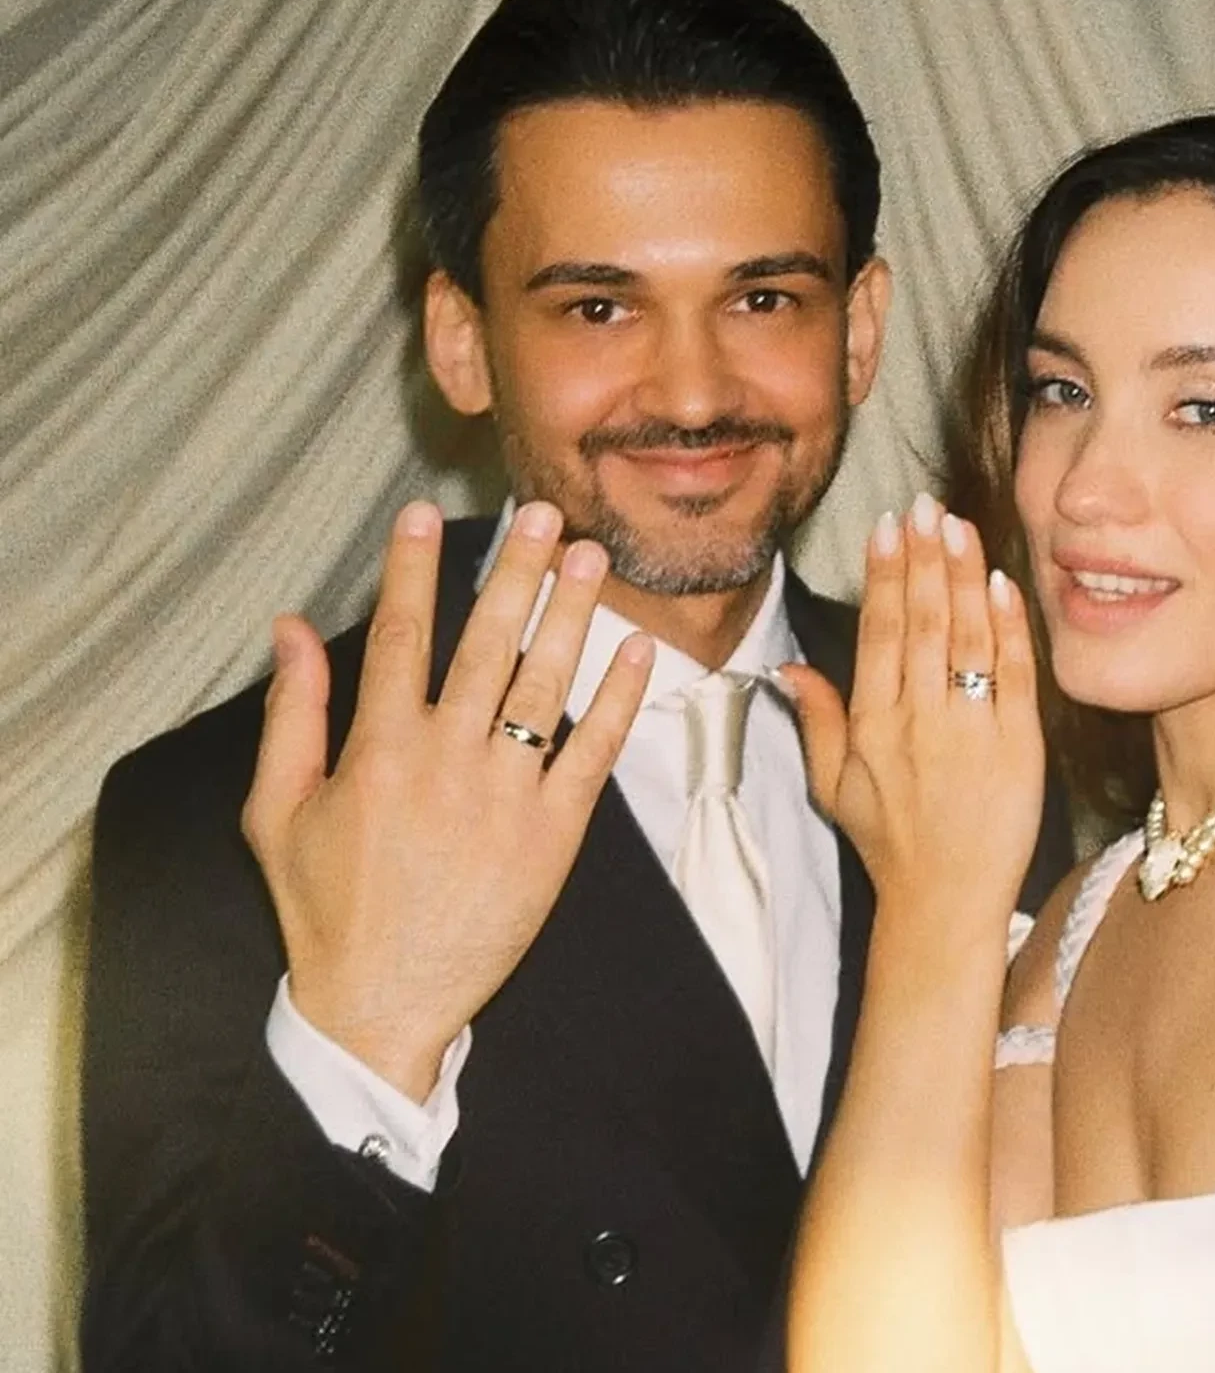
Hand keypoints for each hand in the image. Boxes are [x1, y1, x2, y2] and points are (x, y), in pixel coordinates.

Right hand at [242, 500, 652, 1099]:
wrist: (383, 1002)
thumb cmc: (325, 909)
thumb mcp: (277, 811)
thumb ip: (292, 714)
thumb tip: (291, 628)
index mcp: (378, 750)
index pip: (400, 636)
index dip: (414, 570)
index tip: (428, 515)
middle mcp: (447, 760)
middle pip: (488, 643)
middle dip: (515, 571)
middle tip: (542, 513)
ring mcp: (506, 796)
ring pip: (546, 685)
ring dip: (570, 614)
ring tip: (591, 556)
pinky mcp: (555, 835)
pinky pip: (594, 753)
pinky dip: (619, 701)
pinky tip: (636, 651)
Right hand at [780, 494, 1043, 941]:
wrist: (944, 904)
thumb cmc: (891, 845)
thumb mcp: (833, 786)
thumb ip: (816, 720)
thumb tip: (788, 667)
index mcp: (873, 726)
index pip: (879, 633)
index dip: (884, 574)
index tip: (888, 526)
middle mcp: (919, 722)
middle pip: (921, 623)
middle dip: (923, 558)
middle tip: (926, 506)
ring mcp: (971, 732)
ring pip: (965, 639)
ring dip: (963, 577)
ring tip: (960, 527)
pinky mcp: (1018, 747)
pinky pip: (1013, 676)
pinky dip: (1008, 628)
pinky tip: (1003, 585)